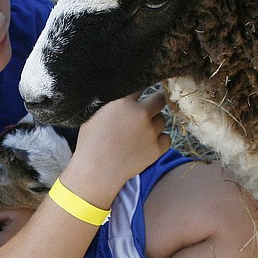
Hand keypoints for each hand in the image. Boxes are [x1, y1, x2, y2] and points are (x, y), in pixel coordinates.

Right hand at [63, 89, 170, 206]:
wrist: (96, 172)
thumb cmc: (90, 143)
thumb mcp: (93, 114)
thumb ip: (111, 101)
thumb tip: (123, 91)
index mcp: (122, 102)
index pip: (140, 85)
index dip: (141, 88)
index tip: (141, 92)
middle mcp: (140, 114)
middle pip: (159, 99)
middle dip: (155, 102)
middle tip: (149, 108)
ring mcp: (150, 132)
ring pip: (162, 120)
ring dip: (154, 123)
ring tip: (140, 133)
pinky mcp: (157, 149)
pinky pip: (167, 138)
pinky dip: (160, 140)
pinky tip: (147, 144)